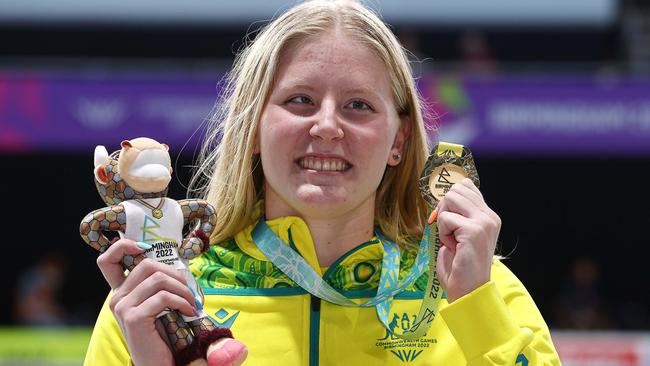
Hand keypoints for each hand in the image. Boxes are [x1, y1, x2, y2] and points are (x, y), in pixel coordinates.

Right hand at [96, 239, 247, 365]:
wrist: (159, 364)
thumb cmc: (164, 334)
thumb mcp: (160, 306)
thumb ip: (159, 286)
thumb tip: (178, 265)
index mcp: (122, 292)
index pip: (107, 260)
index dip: (124, 246)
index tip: (145, 248)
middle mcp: (117, 298)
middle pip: (146, 265)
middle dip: (174, 274)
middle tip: (189, 290)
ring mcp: (122, 307)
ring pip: (158, 279)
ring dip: (182, 290)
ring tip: (191, 303)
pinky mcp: (133, 318)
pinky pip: (163, 297)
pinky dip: (182, 302)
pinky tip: (189, 312)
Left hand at [434, 178, 500, 302]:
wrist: (468, 291)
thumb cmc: (460, 266)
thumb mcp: (458, 235)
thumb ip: (456, 215)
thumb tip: (442, 199)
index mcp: (488, 216)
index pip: (466, 186)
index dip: (449, 200)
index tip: (447, 219)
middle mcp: (490, 217)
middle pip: (456, 189)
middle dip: (444, 208)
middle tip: (448, 231)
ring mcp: (484, 222)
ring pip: (450, 198)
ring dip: (444, 220)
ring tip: (452, 239)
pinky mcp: (474, 231)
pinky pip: (445, 218)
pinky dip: (443, 233)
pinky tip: (453, 247)